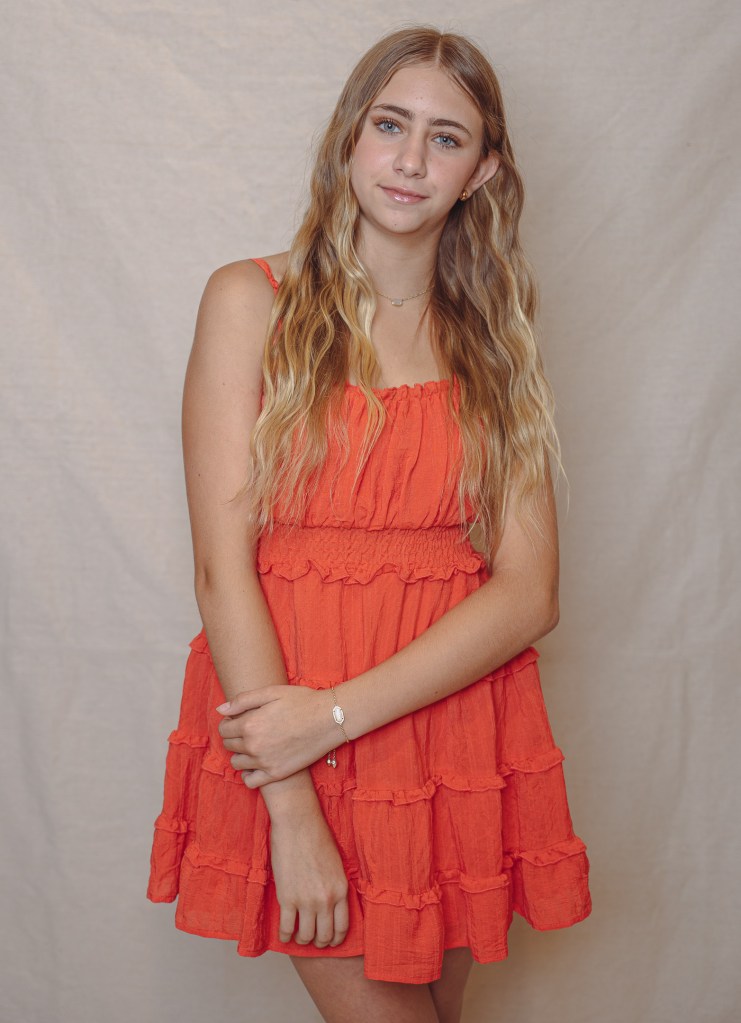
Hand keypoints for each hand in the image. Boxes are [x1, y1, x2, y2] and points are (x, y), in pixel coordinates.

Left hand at [216, 685, 335, 787]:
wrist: (329, 719)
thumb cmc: (302, 701)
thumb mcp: (272, 692)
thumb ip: (243, 700)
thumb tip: (221, 710)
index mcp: (250, 724)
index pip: (224, 729)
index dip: (229, 723)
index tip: (239, 720)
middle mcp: (253, 745)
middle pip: (229, 746)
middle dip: (234, 737)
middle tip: (249, 730)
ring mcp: (264, 762)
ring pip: (237, 763)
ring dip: (240, 754)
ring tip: (255, 745)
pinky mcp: (276, 774)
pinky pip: (250, 782)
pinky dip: (248, 774)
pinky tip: (257, 764)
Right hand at [269, 809, 349, 948]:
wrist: (298, 823)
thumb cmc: (317, 837)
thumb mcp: (337, 864)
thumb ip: (335, 886)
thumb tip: (331, 904)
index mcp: (341, 890)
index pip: (343, 927)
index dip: (336, 939)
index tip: (331, 941)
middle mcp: (326, 899)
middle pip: (325, 935)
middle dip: (319, 942)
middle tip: (313, 940)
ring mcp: (306, 901)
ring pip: (306, 936)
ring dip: (302, 940)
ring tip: (298, 937)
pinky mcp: (287, 898)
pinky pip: (286, 927)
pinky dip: (285, 935)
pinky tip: (284, 933)